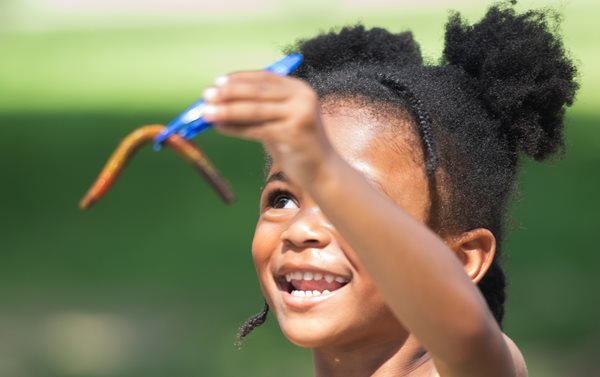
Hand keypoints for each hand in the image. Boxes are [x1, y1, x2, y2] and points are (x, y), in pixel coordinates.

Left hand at [202, 71, 332, 185]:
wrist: (322, 170)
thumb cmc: (295, 145)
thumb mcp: (278, 120)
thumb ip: (256, 108)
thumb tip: (218, 102)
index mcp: (299, 88)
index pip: (264, 77)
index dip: (239, 79)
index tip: (216, 83)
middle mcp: (302, 97)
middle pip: (258, 91)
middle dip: (228, 93)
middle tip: (205, 96)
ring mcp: (300, 115)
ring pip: (255, 110)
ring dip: (227, 111)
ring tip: (205, 113)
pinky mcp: (294, 134)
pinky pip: (257, 129)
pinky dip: (235, 128)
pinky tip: (220, 128)